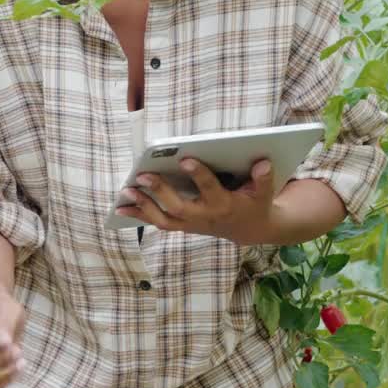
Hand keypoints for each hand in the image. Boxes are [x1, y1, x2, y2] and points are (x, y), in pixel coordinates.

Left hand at [116, 158, 278, 243]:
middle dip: (159, 191)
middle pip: (178, 207)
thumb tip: (263, 162)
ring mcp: (191, 224)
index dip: (199, 174)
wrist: (251, 229)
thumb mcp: (265, 192)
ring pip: (163, 219)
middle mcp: (204, 216)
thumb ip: (264, 178)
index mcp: (224, 204)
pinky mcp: (183, 225)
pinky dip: (140, 215)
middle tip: (142, 176)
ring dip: (142, 207)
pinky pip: (158, 222)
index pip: (210, 188)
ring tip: (125, 192)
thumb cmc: (255, 203)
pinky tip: (122, 206)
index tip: (185, 158)